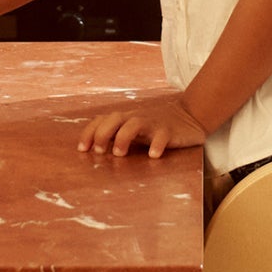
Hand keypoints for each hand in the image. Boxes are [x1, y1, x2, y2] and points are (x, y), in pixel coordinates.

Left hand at [78, 96, 212, 158]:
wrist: (189, 115)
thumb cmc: (154, 126)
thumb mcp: (133, 128)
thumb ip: (116, 135)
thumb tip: (94, 150)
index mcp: (125, 118)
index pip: (101, 120)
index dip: (89, 133)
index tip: (82, 150)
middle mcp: (136, 118)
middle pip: (114, 119)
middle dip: (103, 134)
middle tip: (100, 152)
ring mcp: (153, 123)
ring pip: (134, 124)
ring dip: (123, 137)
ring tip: (120, 154)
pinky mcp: (169, 131)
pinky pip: (162, 136)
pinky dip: (156, 145)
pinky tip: (153, 156)